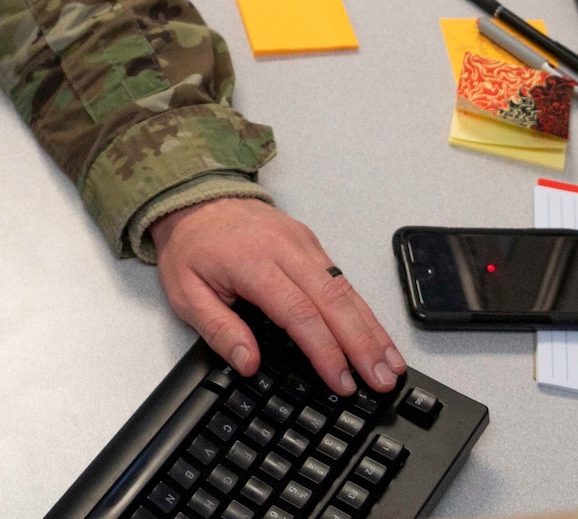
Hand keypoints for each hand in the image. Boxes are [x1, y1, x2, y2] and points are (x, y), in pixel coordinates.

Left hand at [148, 196, 405, 394]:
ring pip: (346, 289)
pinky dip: (364, 309)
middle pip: (334, 300)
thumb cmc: (191, 247)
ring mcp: (303, 243)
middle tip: (382, 380)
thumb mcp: (185, 292)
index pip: (299, 312)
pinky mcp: (311, 243)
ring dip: (372, 329)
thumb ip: (218, 329)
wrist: (196, 195)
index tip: (342, 381)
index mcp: (253, 264)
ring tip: (392, 365)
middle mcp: (286, 250)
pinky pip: (343, 278)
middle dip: (363, 344)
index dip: (324, 350)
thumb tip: (249, 363)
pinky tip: (377, 335)